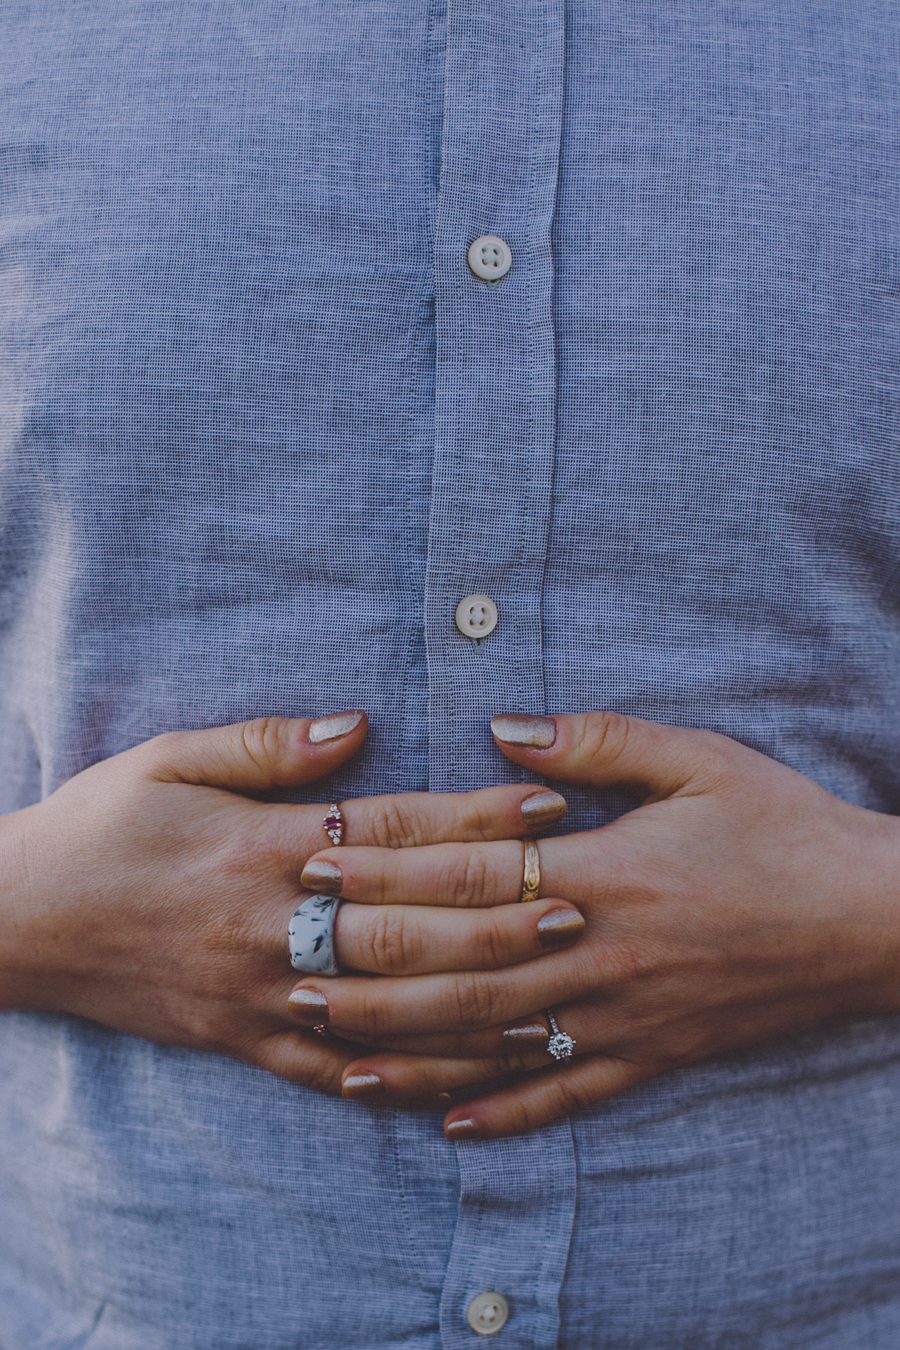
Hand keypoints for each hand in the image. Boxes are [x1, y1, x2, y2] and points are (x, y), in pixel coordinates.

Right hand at [0, 711, 566, 1099]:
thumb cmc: (103, 826)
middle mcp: (270, 926)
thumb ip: (268, 745)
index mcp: (261, 847)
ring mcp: (259, 996)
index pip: (392, 830)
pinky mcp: (242, 1042)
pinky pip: (335, 1072)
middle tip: (582, 905)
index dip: (475, 818)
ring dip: (476, 1007)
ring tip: (555, 1002)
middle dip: (500, 915)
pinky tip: (465, 1081)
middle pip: (408, 923)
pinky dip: (404, 1080)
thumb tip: (358, 725)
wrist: (22, 920)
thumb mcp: (170, 759)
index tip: (548, 805)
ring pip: (388, 1010)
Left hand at [288, 712, 899, 1136]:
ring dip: (410, 1043)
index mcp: (607, 871)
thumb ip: (596, 740)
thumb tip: (501, 726)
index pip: (472, 872)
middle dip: (370, 961)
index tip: (320, 860)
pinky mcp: (652, 1054)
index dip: (389, 865)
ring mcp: (625, 1014)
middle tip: (290, 959)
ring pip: (498, 1038)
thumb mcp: (698, 758)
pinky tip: (447, 1123)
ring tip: (332, 1047)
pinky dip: (505, 1110)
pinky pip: (567, 1093)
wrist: (867, 918)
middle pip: (463, 963)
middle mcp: (602, 952)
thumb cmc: (780, 826)